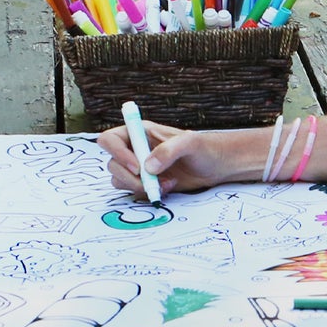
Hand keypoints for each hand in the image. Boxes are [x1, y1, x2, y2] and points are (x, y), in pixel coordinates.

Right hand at [96, 119, 229, 195]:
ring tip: (165, 184)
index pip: (110, 140)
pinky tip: (167, 188)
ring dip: (139, 187)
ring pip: (119, 180)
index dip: (117, 154)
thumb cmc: (204, 148)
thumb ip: (168, 150)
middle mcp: (135, 149)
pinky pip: (133, 191)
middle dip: (130, 178)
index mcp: (139, 132)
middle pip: (112, 164)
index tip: (137, 167)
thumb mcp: (190, 143)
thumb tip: (148, 167)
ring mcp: (139, 167)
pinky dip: (147, 194)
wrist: (216, 166)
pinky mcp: (146, 183)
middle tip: (152, 182)